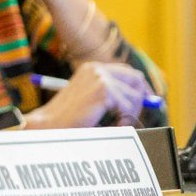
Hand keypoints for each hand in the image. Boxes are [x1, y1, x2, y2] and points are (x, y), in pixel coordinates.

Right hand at [28, 62, 151, 127]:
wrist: (48, 126)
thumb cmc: (68, 120)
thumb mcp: (92, 102)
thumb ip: (114, 97)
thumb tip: (147, 98)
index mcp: (91, 69)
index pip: (128, 73)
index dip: (139, 88)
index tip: (145, 102)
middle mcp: (97, 68)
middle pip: (136, 80)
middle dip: (140, 100)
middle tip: (131, 119)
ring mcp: (100, 77)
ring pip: (135, 97)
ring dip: (129, 116)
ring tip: (111, 126)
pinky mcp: (104, 90)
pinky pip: (129, 108)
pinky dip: (123, 121)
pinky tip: (108, 126)